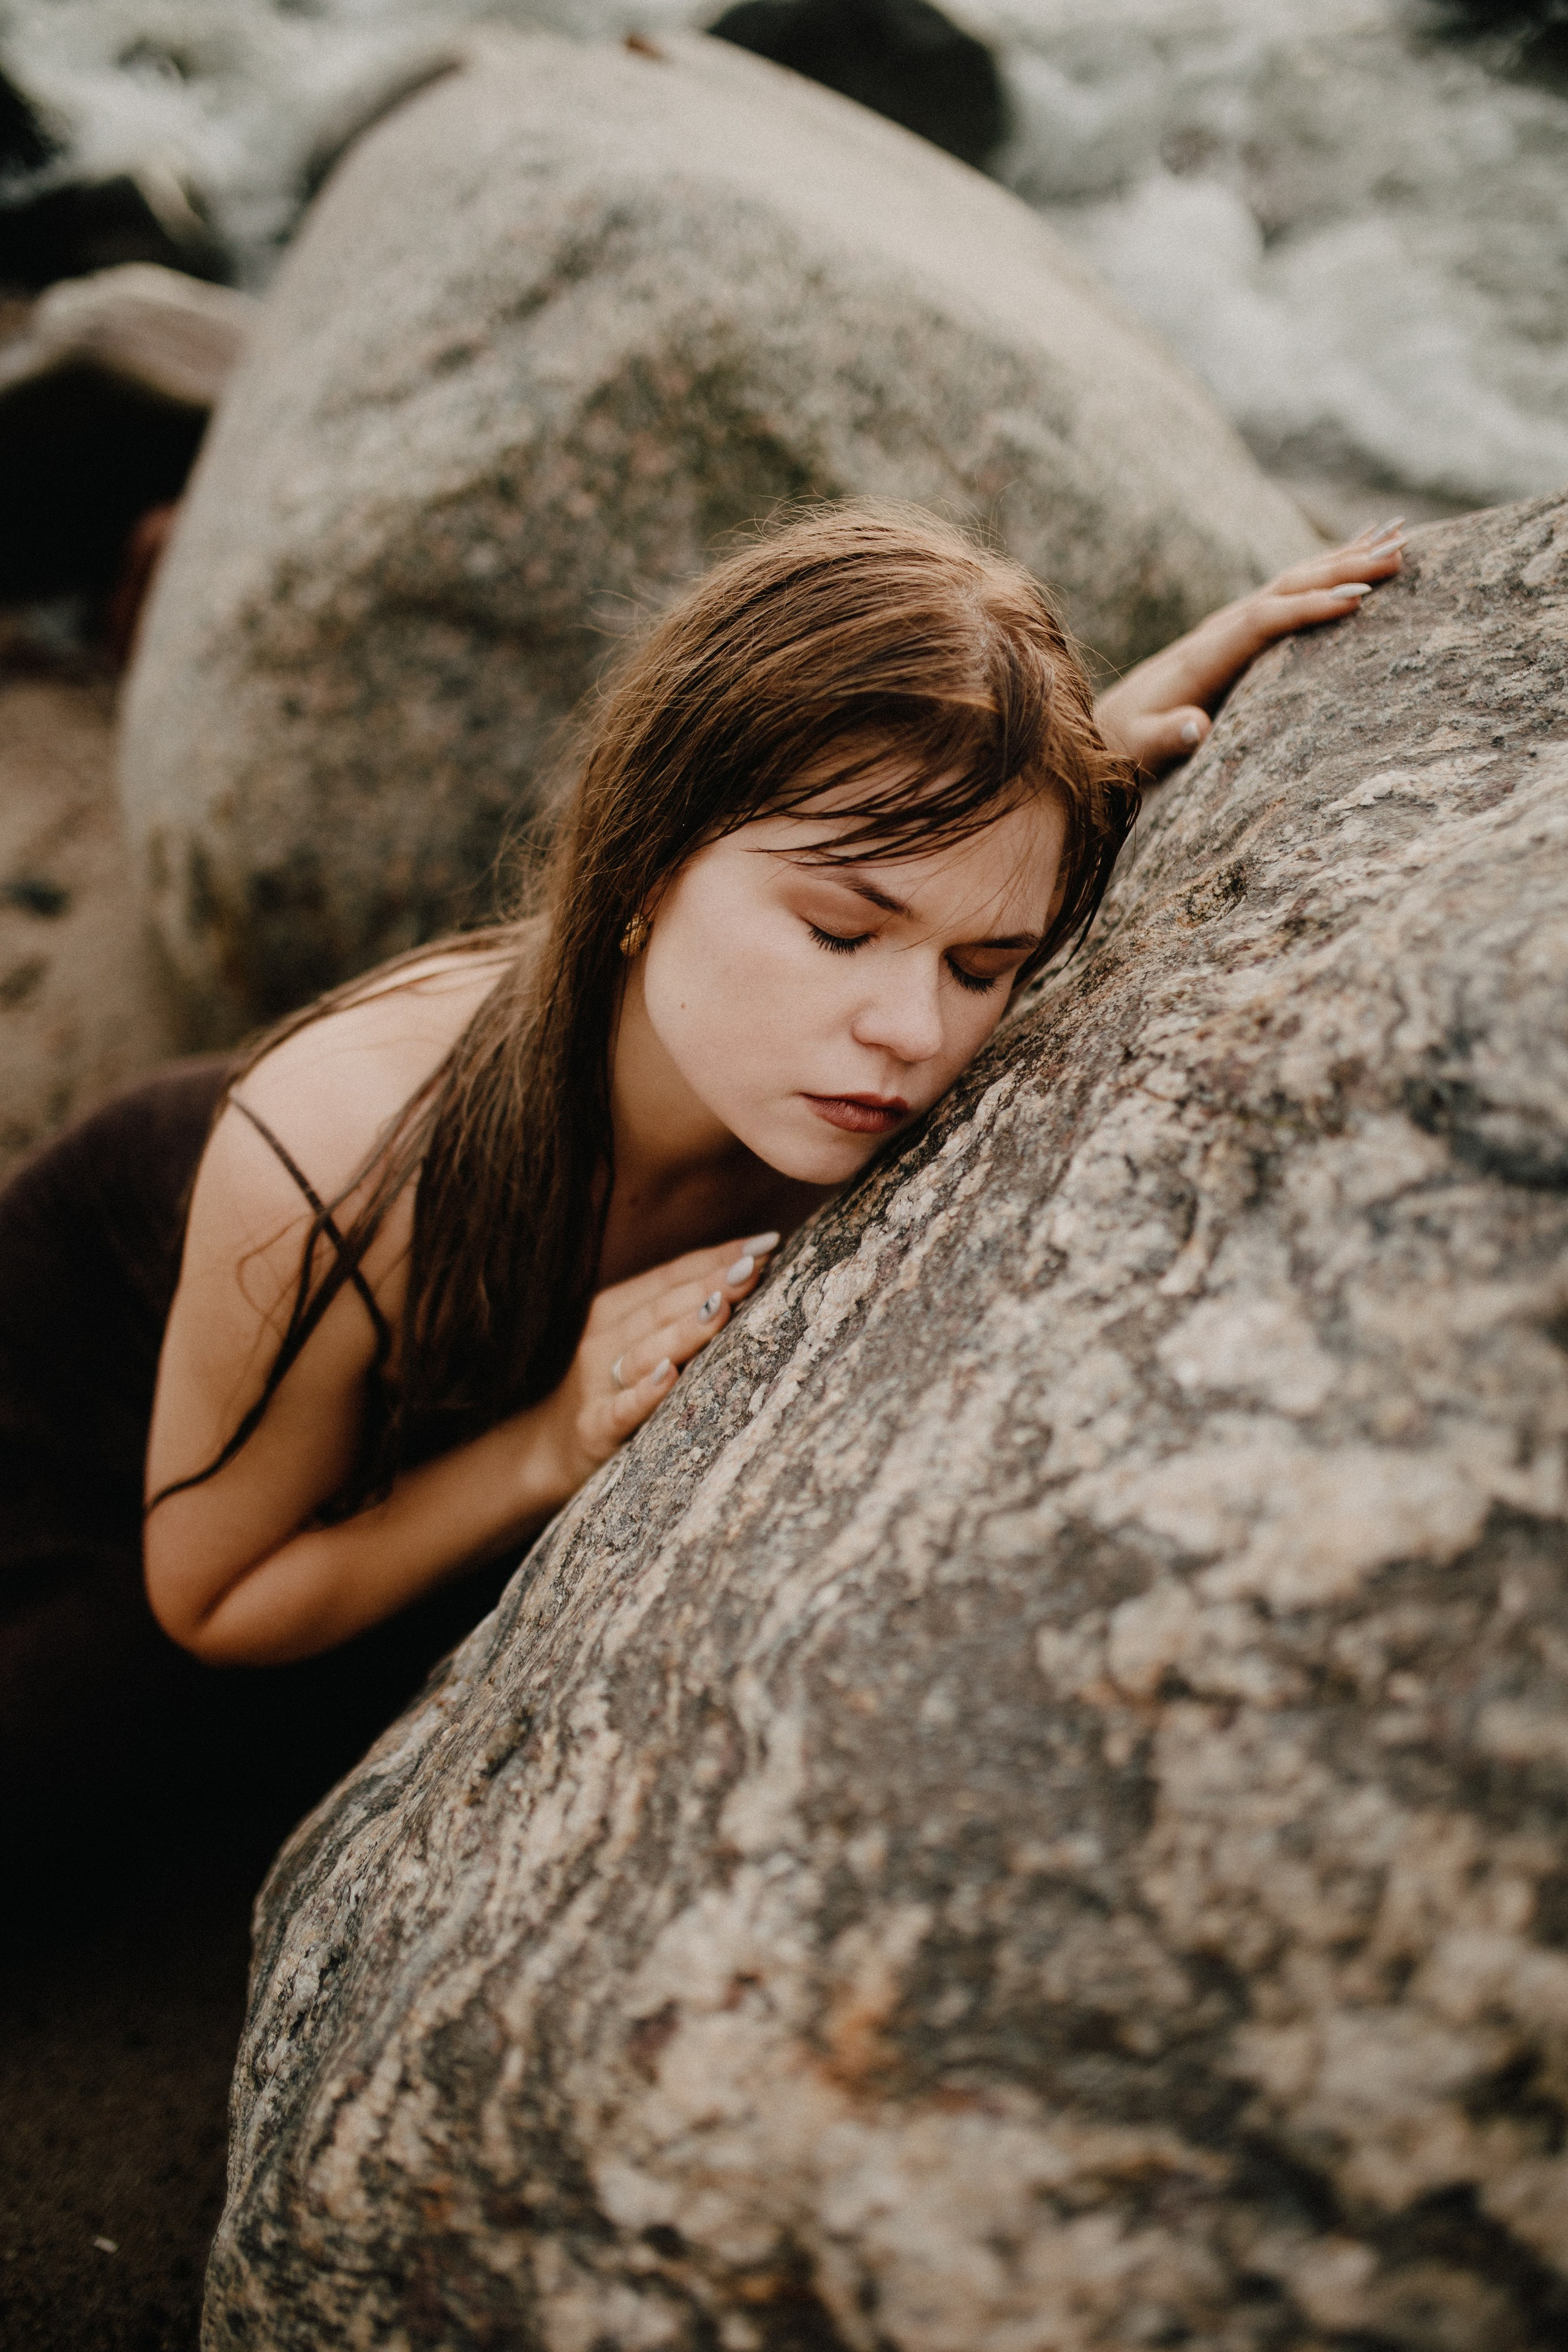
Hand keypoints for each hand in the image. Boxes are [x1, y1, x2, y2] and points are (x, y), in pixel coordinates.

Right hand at [540, 1230, 780, 1495]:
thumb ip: (680, 1311)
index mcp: (619, 1309)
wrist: (547, 1447)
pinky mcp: (593, 1429)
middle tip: (752, 1268)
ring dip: (683, 1330)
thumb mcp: (639, 1339)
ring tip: (721, 1308)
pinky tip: (669, 1376)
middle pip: (662, 1308)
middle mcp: (605, 1339)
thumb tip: (749, 1277)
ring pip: (644, 1352)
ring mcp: (597, 1384)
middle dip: (709, 1285)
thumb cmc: (611, 1386)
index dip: (717, 1257)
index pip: (673, 1276)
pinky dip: (644, 1393)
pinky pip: (620, 1410)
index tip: (765, 1243)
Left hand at [1094, 518, 1406, 780]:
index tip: (1357, 602)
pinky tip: (1361, 547)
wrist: (1107, 726)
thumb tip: (1195, 728)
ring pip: (1292, 581)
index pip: (1262, 624)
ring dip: (1343, 559)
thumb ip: (1165, 739)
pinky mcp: (1237, 629)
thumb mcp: (1141, 749)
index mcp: (1203, 659)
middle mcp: (1218, 631)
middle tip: (1400, 552)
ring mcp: (1229, 625)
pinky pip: (1288, 591)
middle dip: (1341, 570)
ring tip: (1400, 536)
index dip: (1307, 610)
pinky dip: (1326, 569)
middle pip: (1286, 589)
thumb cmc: (1128, 745)